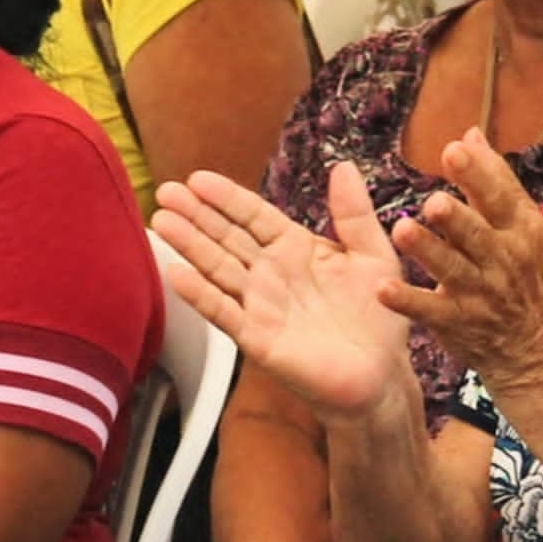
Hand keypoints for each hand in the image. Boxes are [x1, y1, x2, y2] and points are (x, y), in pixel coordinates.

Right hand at [153, 163, 415, 421]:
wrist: (382, 376)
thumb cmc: (380, 316)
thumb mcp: (374, 256)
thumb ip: (355, 214)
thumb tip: (342, 165)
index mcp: (296, 248)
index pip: (254, 216)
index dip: (226, 198)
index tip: (198, 178)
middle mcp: (271, 273)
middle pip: (226, 237)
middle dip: (196, 215)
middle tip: (165, 192)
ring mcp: (260, 305)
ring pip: (218, 268)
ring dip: (189, 246)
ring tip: (161, 221)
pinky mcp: (257, 339)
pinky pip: (224, 312)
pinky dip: (200, 294)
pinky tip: (176, 273)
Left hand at [379, 129, 542, 395]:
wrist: (537, 349)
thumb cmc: (524, 277)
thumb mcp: (521, 227)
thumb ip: (492, 182)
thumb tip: (470, 134)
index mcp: (520, 229)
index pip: (501, 196)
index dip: (478, 173)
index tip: (453, 149)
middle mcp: (503, 259)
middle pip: (477, 233)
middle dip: (456, 217)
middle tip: (433, 201)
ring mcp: (480, 292)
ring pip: (451, 269)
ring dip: (427, 251)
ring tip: (402, 231)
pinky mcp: (457, 321)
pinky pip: (428, 309)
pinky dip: (406, 300)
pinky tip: (381, 289)